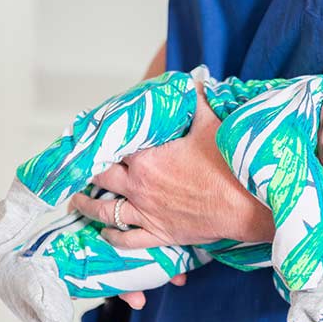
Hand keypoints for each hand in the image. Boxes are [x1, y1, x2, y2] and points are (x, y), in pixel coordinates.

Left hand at [69, 86, 273, 307]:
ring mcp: (146, 213)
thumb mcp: (211, 125)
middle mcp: (139, 186)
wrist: (245, 205)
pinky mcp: (159, 234)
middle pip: (102, 177)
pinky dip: (113, 235)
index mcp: (147, 158)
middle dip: (88, 171)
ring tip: (77, 201)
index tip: (94, 135)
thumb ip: (197, 102)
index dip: (103, 139)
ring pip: (106, 210)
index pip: (114, 145)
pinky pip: (128, 239)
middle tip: (79, 167)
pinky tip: (105, 232)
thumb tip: (195, 82)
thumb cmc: (228, 166)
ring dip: (88, 205)